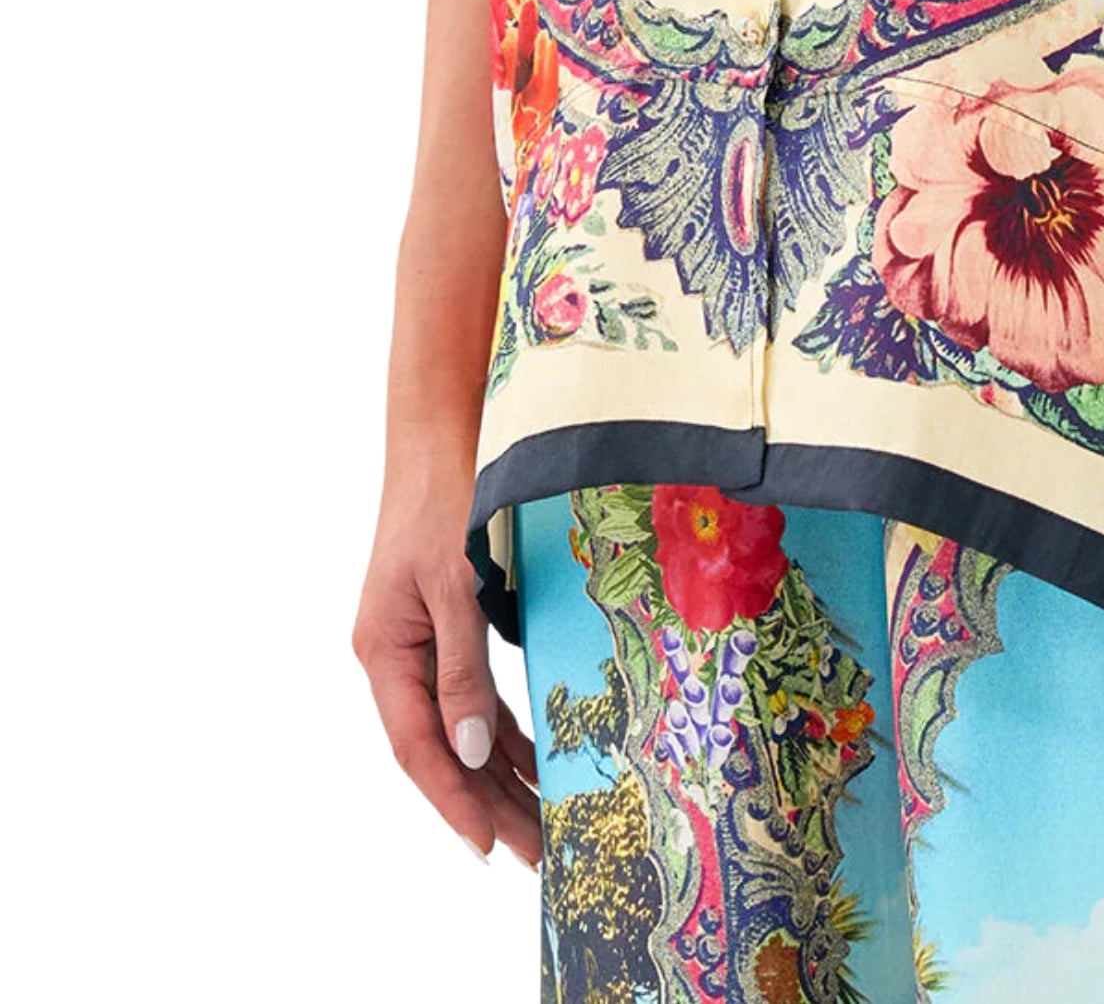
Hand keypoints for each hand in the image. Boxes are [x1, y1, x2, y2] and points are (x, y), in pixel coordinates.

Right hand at [353, 486, 541, 868]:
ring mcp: (420, 640)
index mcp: (384, 651)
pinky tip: (535, 755)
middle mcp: (397, 654)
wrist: (445, 430)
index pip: (418, 747)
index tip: (489, 846)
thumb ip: (461, 670)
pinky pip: (473, 692)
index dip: (453, 800)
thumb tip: (473, 752)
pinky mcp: (448, 621)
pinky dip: (504, 726)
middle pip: (441, 747)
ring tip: (542, 821)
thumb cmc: (446, 496)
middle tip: (536, 851)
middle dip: (487, 801)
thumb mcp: (456, 584)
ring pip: (460, 725)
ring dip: (500, 772)